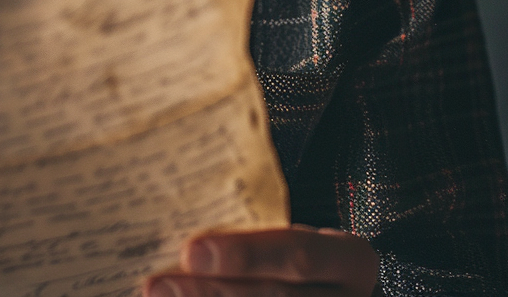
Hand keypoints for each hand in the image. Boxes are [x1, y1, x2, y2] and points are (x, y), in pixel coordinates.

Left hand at [145, 226, 378, 295]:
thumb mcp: (290, 235)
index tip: (190, 251)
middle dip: (212, 294)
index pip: (299, 255)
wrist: (326, 288)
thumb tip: (178, 217)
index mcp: (349, 260)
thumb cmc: (294, 256)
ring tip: (158, 295)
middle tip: (158, 285)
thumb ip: (249, 228)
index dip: (246, 255)